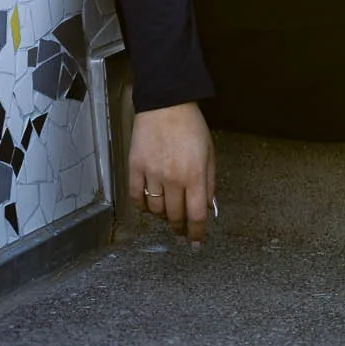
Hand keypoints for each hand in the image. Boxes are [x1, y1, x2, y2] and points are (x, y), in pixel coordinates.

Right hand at [126, 101, 214, 246]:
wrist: (166, 102)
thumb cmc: (190, 125)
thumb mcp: (209, 152)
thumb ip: (209, 182)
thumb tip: (207, 207)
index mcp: (195, 175)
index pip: (196, 215)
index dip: (196, 234)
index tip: (195, 243)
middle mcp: (173, 178)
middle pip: (175, 216)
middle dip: (179, 228)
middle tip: (181, 231)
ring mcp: (152, 173)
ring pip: (155, 210)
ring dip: (162, 217)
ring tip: (166, 213)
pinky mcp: (135, 167)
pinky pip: (135, 197)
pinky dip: (141, 207)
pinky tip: (148, 206)